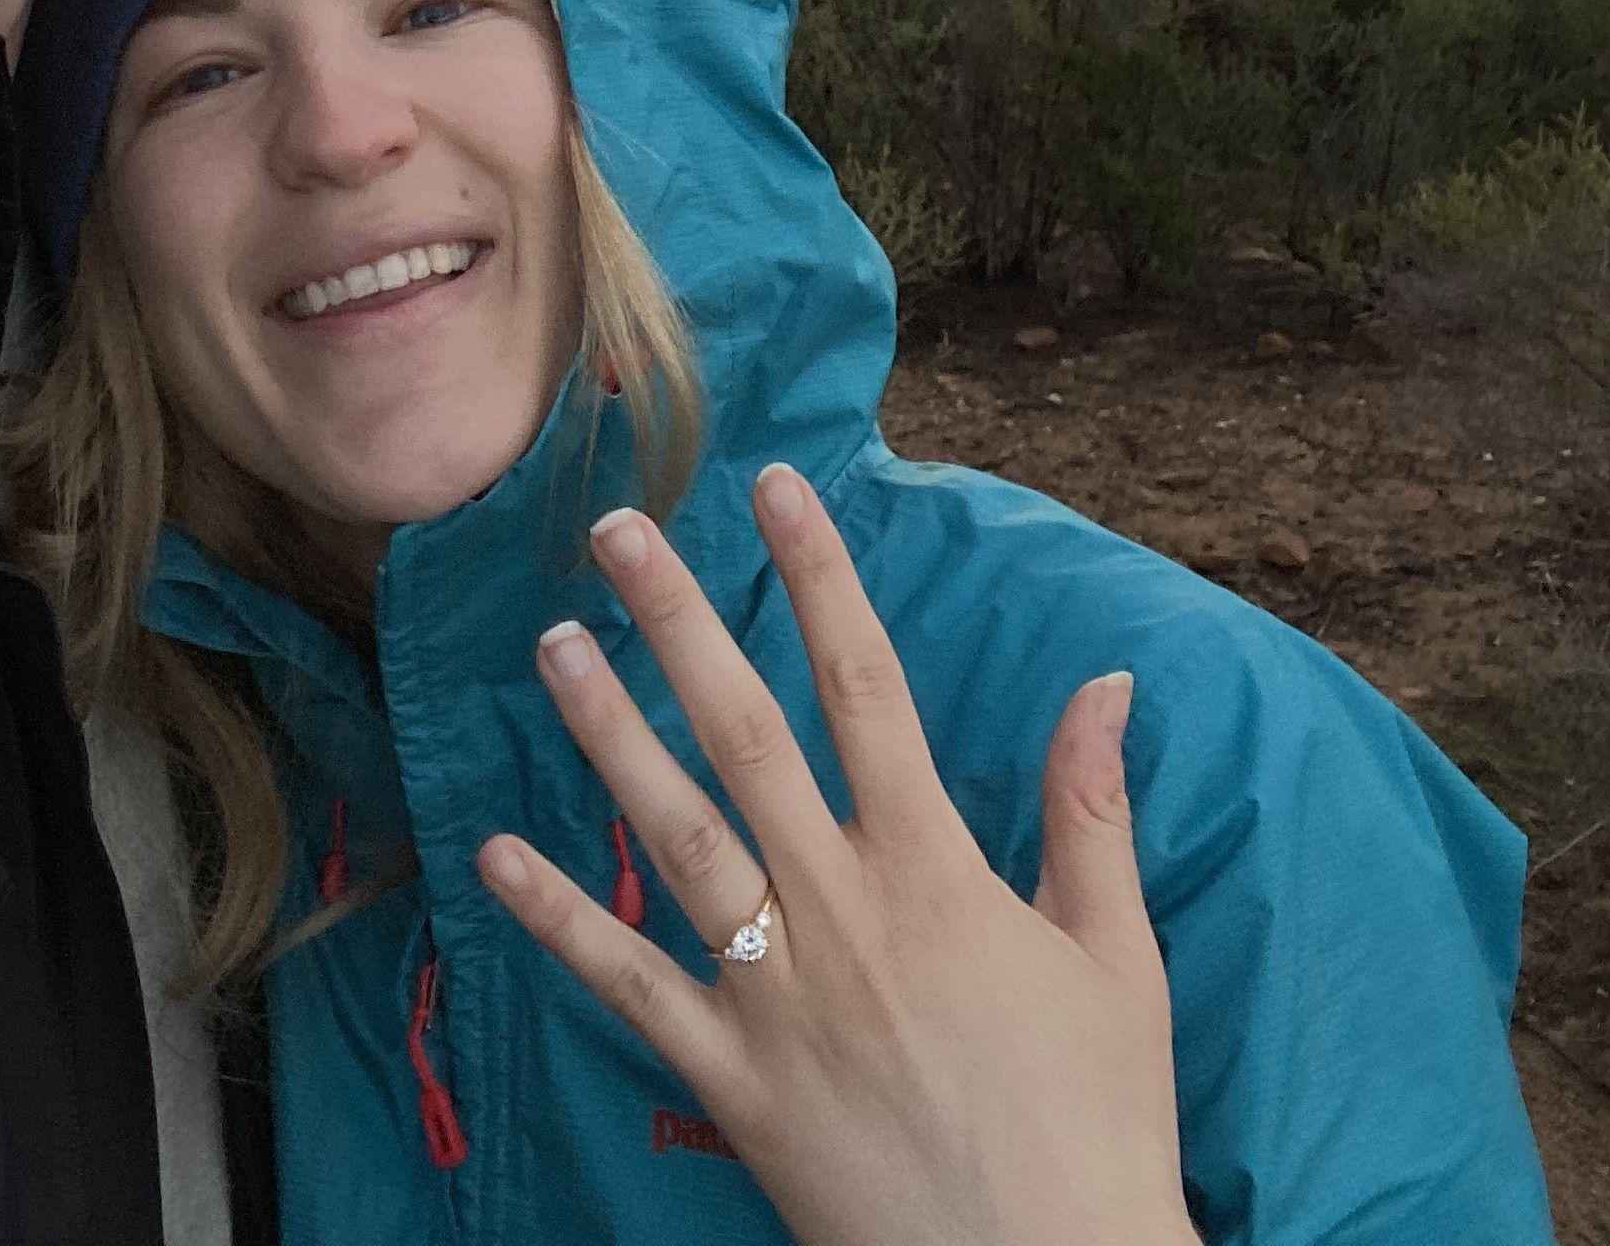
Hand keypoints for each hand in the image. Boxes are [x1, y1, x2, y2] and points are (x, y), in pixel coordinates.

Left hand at [477, 462, 1197, 1245]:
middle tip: (615, 531)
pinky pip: (628, 986)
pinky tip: (492, 855)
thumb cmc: (1095, 1123)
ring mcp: (776, 994)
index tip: (776, 486)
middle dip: (677, 622)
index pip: (866, 684)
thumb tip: (1106, 683)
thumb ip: (1093, 813)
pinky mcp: (731, 1079)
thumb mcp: (1117, 959)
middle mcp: (841, 909)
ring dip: (606, 734)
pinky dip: (558, 920)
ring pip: (673, 835)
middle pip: (746, 733)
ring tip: (551, 645)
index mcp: (934, 869)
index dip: (819, 576)